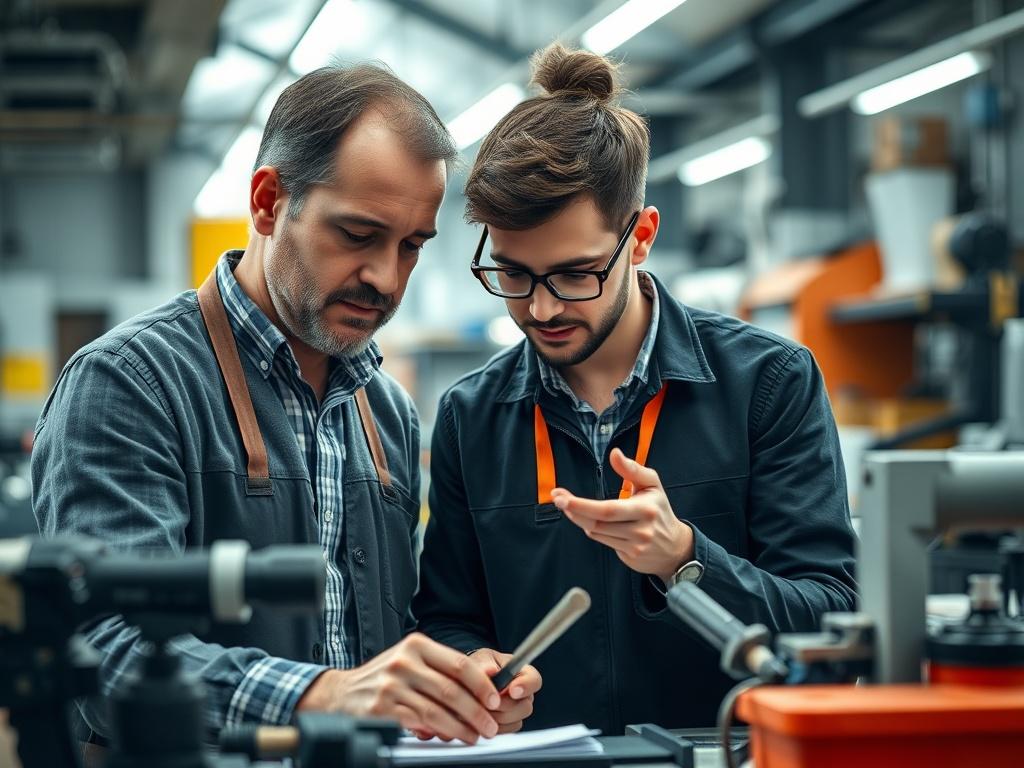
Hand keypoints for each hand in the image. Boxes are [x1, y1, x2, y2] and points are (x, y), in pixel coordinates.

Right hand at [296, 633, 499, 743]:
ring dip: (461, 727)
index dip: (481, 684)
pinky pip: (419, 724)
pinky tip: (448, 737)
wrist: (341, 693)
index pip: (459, 664)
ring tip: (474, 735)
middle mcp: (404, 662)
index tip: (494, 699)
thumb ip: (442, 668)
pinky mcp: (382, 708)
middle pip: (451, 690)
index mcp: (416, 645)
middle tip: (490, 725)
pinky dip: (438, 733)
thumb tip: (484, 681)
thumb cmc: (384, 677)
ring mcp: (392, 685)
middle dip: (476, 711)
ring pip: (437, 711)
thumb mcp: (411, 660)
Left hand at [467, 648, 541, 733]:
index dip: (526, 686)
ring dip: (496, 716)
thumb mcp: (480, 660)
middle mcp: (524, 693)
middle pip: (526, 706)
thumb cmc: (479, 666)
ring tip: (480, 707)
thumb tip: (490, 670)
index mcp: (521, 672)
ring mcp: (518, 710)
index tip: (512, 691)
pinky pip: (506, 730)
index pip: (534, 680)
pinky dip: (493, 726)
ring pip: (516, 721)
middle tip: (487, 701)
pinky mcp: (509, 724)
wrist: (470, 682)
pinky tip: (482, 717)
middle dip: (504, 705)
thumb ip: (485, 665)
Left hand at [552, 447, 692, 583]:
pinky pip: (602, 541)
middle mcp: (640, 530)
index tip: (562, 497)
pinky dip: (593, 529)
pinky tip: (590, 520)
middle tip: (557, 499)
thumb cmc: (659, 510)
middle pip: (598, 523)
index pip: (608, 509)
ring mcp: (635, 546)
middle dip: (574, 510)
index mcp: (645, 509)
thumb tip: (614, 453)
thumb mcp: (652, 484)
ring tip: (571, 507)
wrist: (675, 548)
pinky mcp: (629, 557)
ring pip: (596, 532)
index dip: (582, 505)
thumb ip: (632, 468)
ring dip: (580, 519)